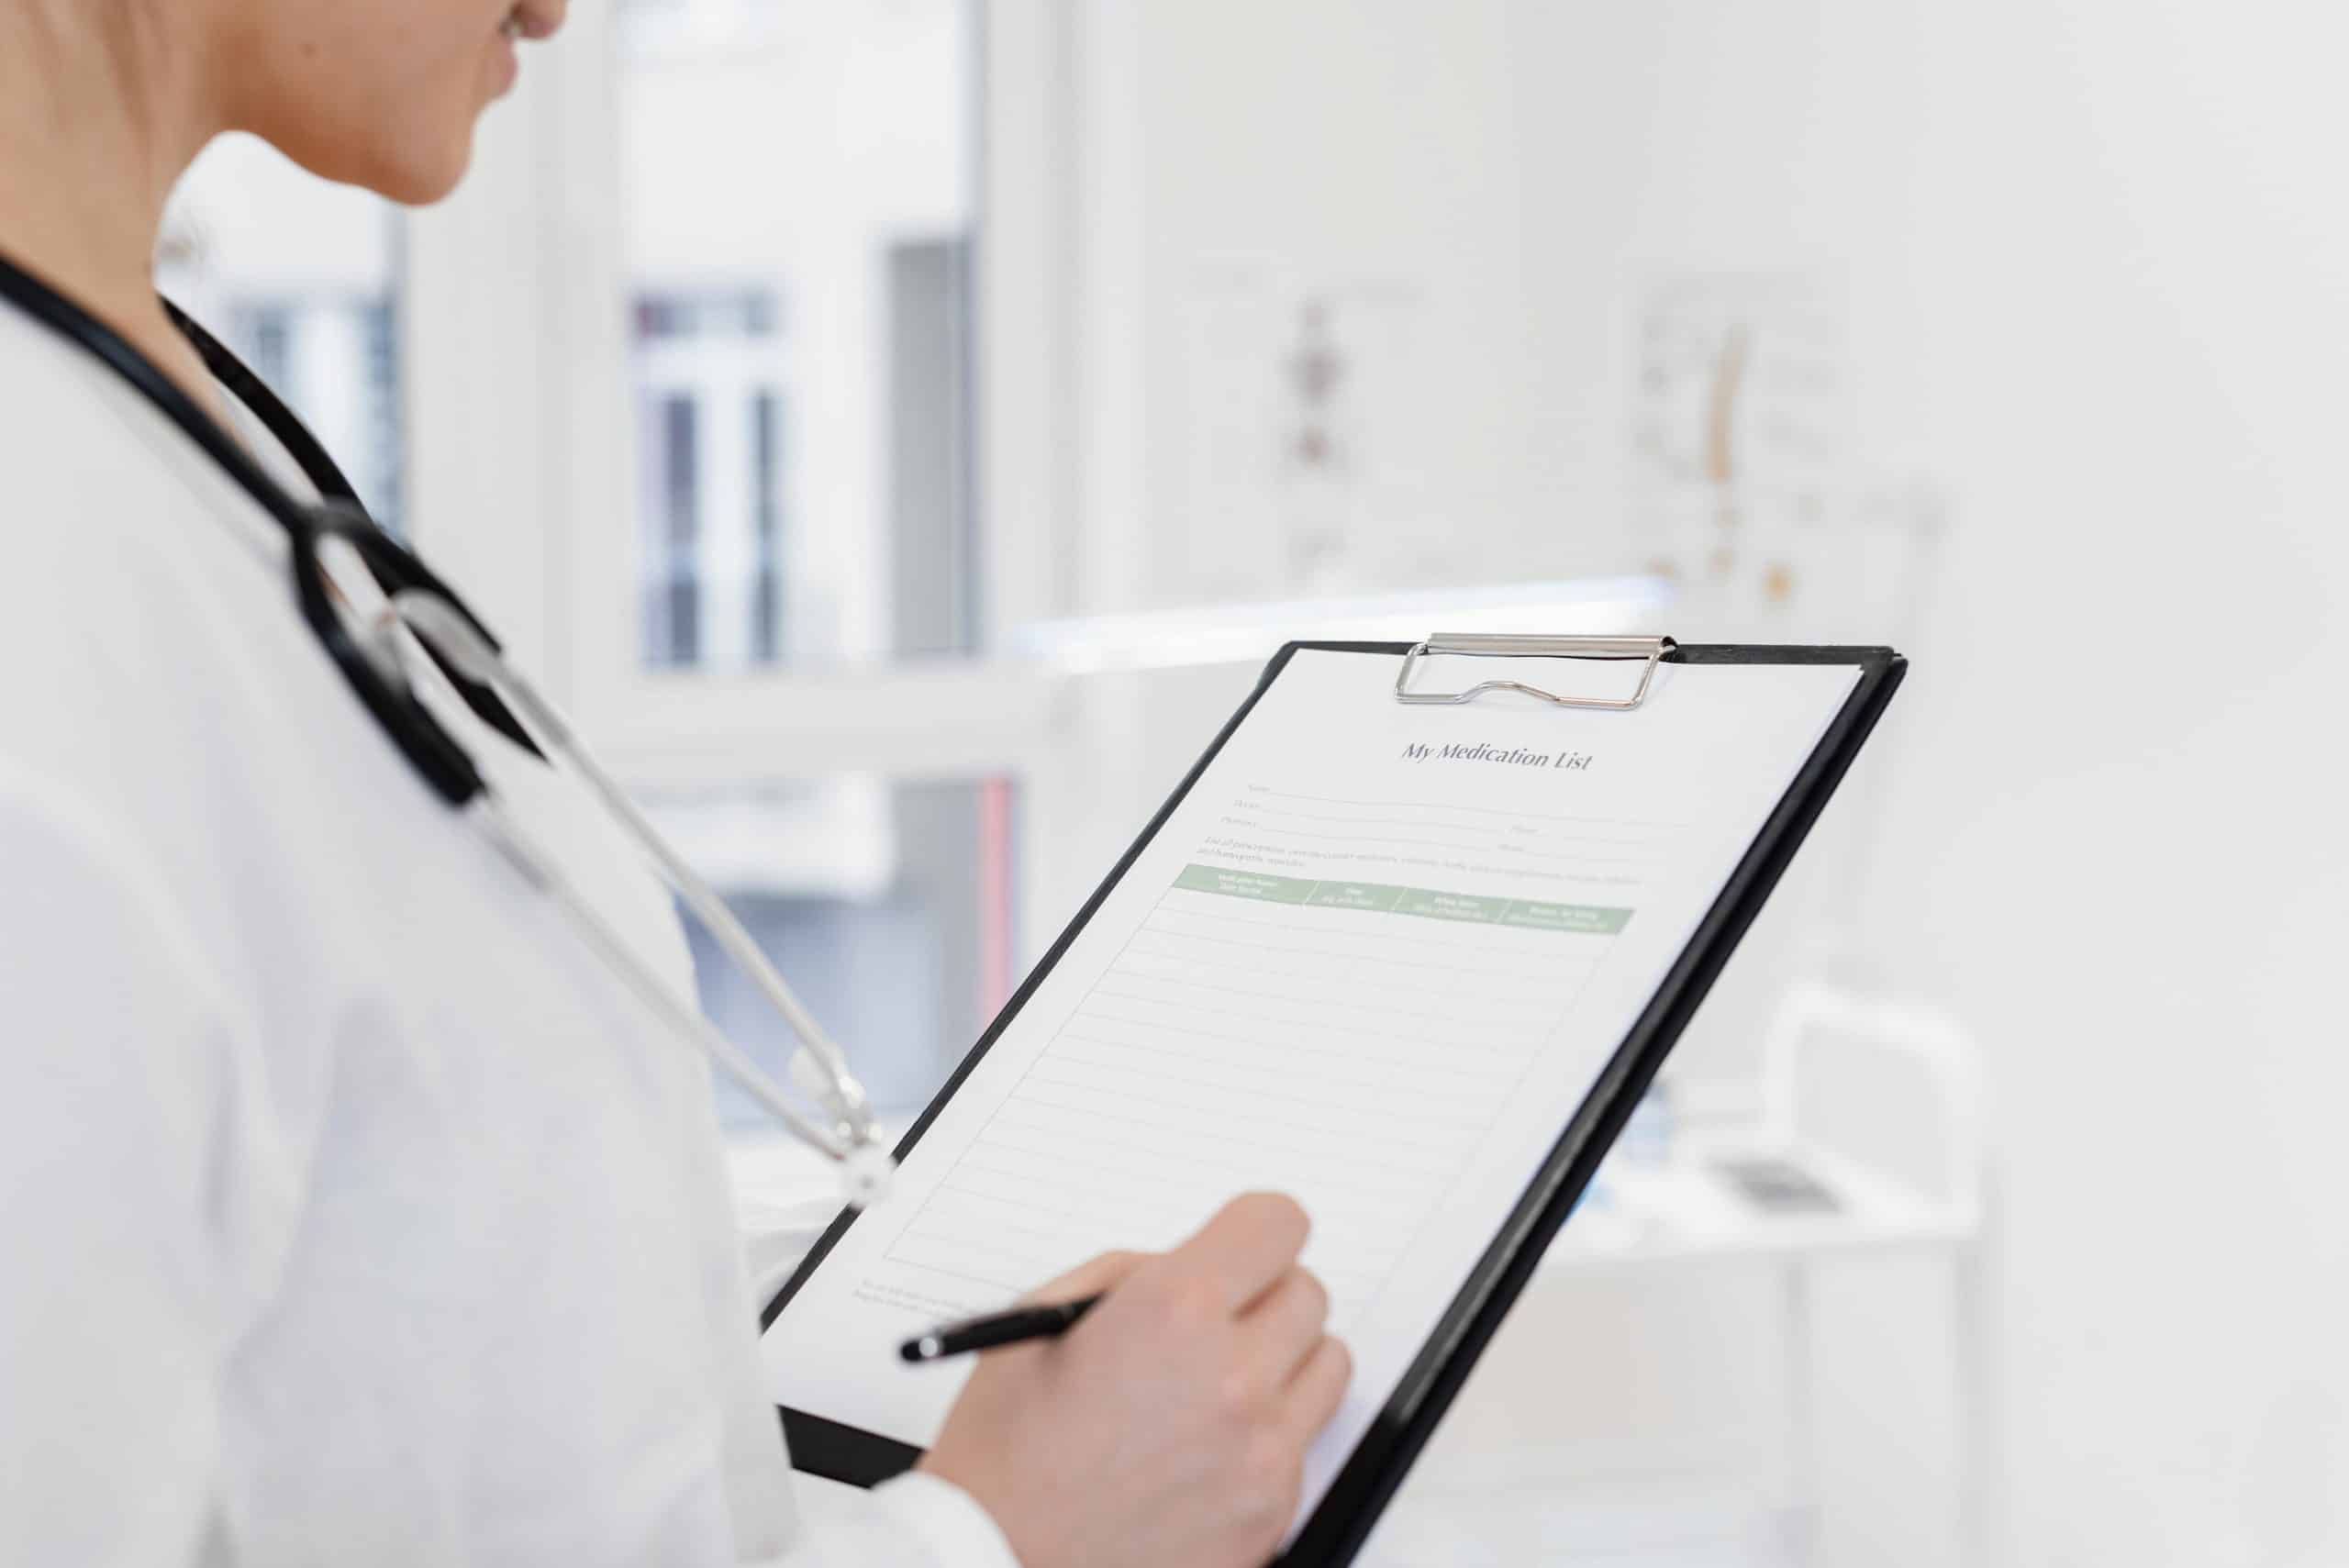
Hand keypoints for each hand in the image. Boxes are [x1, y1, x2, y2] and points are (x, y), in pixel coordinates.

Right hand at [918, 1193, 1352, 1567]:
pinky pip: (1302, 1447)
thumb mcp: (1043, 1320)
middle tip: (1213, 1327)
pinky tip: (1201, 1457)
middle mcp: (1233, 1375)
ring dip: (1282, 1365)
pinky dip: (1266, 1441)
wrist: (995, 1565)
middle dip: (1263, 1298)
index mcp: (1174, 1309)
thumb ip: (1133, 1275)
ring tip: (1215, 1391)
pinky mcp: (1271, 1514)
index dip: (1253, 1232)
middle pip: (1308, 1294)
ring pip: (1327, 1366)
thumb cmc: (1002, 1452)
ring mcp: (1261, 1453)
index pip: (1279, 1223)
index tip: (1240, 1248)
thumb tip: (1196, 1263)